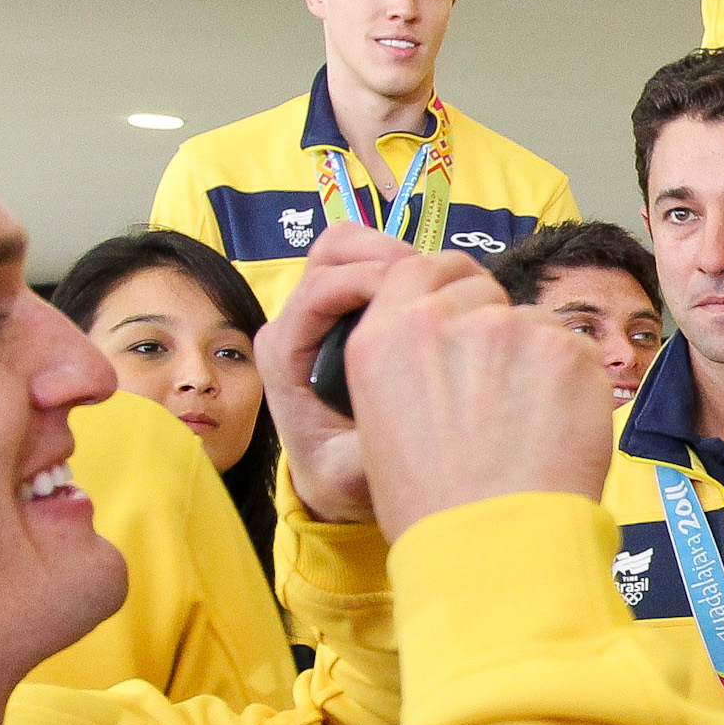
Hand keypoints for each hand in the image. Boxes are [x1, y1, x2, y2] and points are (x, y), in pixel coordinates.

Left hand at [258, 227, 414, 523]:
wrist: (331, 479)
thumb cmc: (341, 476)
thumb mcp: (353, 474)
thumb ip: (375, 449)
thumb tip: (414, 419)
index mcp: (285, 354)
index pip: (321, 289)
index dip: (372, 279)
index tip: (420, 296)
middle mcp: (295, 323)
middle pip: (332, 251)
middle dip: (386, 253)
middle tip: (434, 282)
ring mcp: (318, 311)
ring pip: (350, 245)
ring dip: (396, 252)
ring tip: (439, 284)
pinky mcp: (344, 308)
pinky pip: (369, 261)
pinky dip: (403, 263)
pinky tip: (437, 292)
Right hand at [304, 240, 612, 542]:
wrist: (492, 549)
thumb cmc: (436, 507)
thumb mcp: (382, 424)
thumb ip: (411, 363)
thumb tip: (449, 341)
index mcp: (383, 336)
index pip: (423, 268)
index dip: (452, 287)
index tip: (468, 312)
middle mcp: (440, 319)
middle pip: (484, 291)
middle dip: (496, 328)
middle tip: (502, 393)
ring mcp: (508, 330)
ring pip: (535, 323)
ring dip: (538, 361)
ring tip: (528, 429)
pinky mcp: (567, 351)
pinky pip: (579, 352)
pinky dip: (577, 385)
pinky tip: (559, 433)